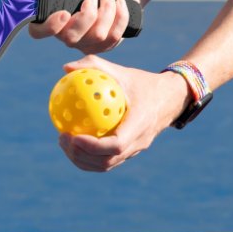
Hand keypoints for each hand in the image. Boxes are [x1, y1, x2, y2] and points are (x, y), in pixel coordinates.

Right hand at [29, 0, 138, 53]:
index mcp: (52, 19)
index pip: (38, 32)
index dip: (49, 27)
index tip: (64, 13)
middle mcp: (65, 35)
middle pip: (71, 38)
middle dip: (87, 16)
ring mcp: (84, 44)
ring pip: (97, 36)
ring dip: (107, 10)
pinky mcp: (102, 47)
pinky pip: (113, 37)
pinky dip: (120, 16)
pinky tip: (120, 4)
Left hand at [57, 55, 191, 171]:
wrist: (170, 98)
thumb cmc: (142, 82)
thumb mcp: (121, 71)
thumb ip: (94, 66)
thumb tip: (66, 68)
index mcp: (140, 124)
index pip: (116, 145)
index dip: (93, 146)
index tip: (73, 136)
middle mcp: (139, 142)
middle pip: (107, 161)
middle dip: (80, 155)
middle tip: (62, 138)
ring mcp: (135, 150)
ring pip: (106, 165)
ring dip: (82, 159)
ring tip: (63, 142)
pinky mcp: (130, 152)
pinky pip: (107, 160)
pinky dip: (88, 157)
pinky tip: (73, 141)